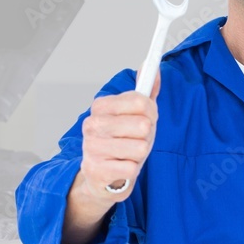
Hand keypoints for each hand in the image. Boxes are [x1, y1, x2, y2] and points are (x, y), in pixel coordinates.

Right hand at [77, 68, 160, 202]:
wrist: (101, 175)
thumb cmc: (120, 142)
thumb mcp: (133, 115)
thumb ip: (144, 92)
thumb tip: (151, 68)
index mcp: (100, 107)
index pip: (141, 101)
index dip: (150, 113)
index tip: (144, 119)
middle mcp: (92, 125)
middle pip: (143, 126)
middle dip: (145, 137)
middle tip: (134, 140)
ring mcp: (92, 148)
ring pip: (140, 148)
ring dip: (139, 155)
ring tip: (127, 154)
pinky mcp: (96, 170)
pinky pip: (132, 168)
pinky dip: (131, 170)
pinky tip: (120, 167)